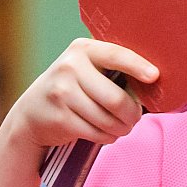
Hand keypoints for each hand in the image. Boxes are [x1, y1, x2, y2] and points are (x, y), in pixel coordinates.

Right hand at [7, 37, 159, 150]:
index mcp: (83, 49)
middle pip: (116, 99)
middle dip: (133, 114)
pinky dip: (107, 137)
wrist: (32, 113)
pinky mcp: (59, 117)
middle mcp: (69, 67)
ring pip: (108, 119)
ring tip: (121, 127)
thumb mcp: (88, 70)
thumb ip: (114, 71)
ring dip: (121, 129)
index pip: (115, 55)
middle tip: (135, 119)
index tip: (154, 76)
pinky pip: (97, 133)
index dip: (137, 66)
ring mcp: (61, 92)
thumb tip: (154, 83)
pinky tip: (105, 133)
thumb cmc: (74, 90)